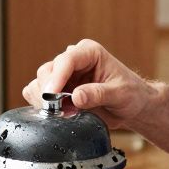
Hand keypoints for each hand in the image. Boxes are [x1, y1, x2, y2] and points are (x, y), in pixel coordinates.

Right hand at [22, 39, 155, 127]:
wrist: (131, 106)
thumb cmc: (130, 94)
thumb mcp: (120, 94)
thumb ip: (98, 94)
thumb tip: (76, 97)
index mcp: (89, 53)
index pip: (66, 60)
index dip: (56, 78)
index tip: (51, 96)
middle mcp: (72, 60)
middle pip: (46, 71)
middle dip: (49, 93)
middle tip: (60, 112)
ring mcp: (62, 75)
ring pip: (38, 84)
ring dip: (45, 102)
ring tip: (66, 114)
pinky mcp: (56, 90)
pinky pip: (37, 96)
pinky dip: (41, 107)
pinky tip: (59, 115)